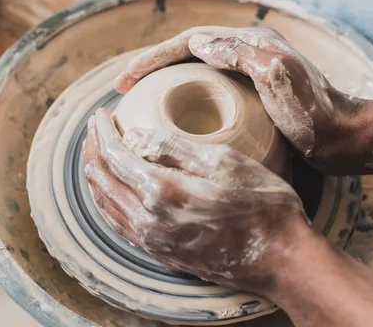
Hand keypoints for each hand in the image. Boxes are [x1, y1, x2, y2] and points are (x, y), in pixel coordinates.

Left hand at [83, 108, 310, 294]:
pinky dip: (107, 201)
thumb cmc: (260, 204)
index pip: (113, 155)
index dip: (102, 131)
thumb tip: (136, 135)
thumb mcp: (222, 162)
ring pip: (104, 204)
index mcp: (160, 191)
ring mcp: (151, 240)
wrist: (279, 258)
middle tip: (96, 129)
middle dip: (93, 149)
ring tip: (99, 154)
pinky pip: (118, 225)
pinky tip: (113, 191)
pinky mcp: (159, 253)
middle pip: (101, 179)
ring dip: (97, 176)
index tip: (102, 114)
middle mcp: (147, 219)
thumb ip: (174, 148)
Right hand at [114, 27, 363, 174]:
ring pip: (193, 71)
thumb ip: (243, 55)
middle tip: (120, 87)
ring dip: (163, 80)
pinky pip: (206, 90)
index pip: (189, 42)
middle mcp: (246, 52)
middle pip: (186, 53)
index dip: (154, 58)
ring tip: (137, 99)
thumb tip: (199, 41)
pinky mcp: (249, 95)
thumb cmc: (316, 114)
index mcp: (250, 43)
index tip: (127, 78)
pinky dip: (182, 97)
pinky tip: (170, 115)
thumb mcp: (280, 79)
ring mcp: (247, 74)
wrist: (344, 138)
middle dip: (151, 66)